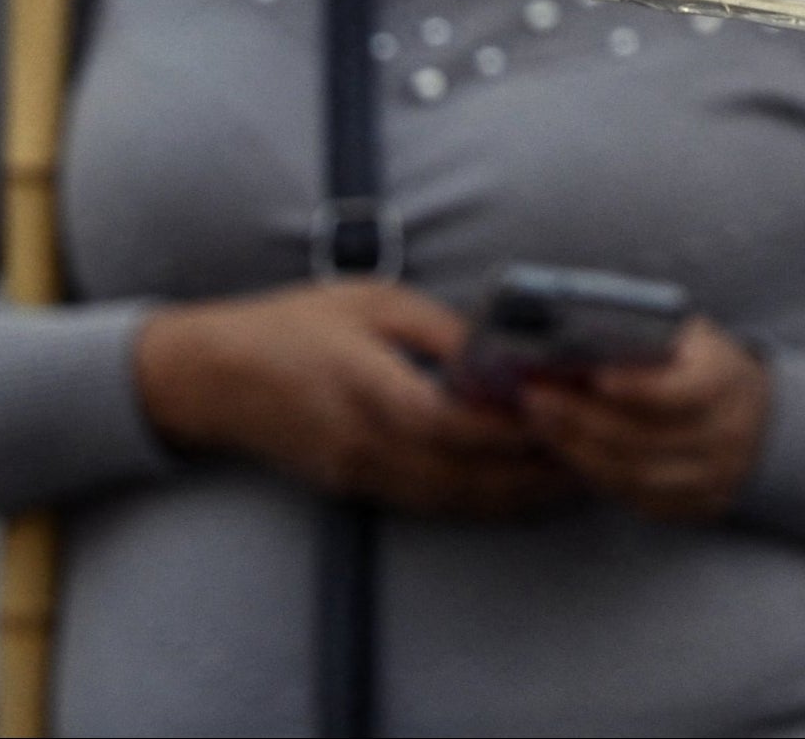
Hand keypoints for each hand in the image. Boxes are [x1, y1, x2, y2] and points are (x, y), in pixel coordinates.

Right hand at [133, 283, 566, 517]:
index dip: (506, 426)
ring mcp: (357, 472)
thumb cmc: (292, 324)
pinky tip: (517, 492)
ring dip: (512, 496)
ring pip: (448, 499)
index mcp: (366, 387)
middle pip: (460, 473)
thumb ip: (438, 330)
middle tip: (594, 454)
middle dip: (529, 471)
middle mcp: (364, 443)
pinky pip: (426, 503)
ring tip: (574, 479)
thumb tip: (501, 348)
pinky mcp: (354, 486)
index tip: (562, 413)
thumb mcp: (370, 301)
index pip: (448, 423)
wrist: (210, 378)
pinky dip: (477, 502)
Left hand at [514, 319, 773, 524]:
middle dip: (581, 418)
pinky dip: (598, 476)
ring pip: (634, 474)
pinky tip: (569, 453)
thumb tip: (579, 338)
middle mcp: (726, 434)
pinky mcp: (698, 505)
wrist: (760, 419)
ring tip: (540, 425)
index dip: (636, 388)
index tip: (593, 376)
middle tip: (534, 399)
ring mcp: (714, 476)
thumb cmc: (705, 366)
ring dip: (579, 451)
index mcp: (727, 381)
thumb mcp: (691, 338)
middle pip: (643, 437)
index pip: (680, 391)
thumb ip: (648, 338)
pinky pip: (638, 499)